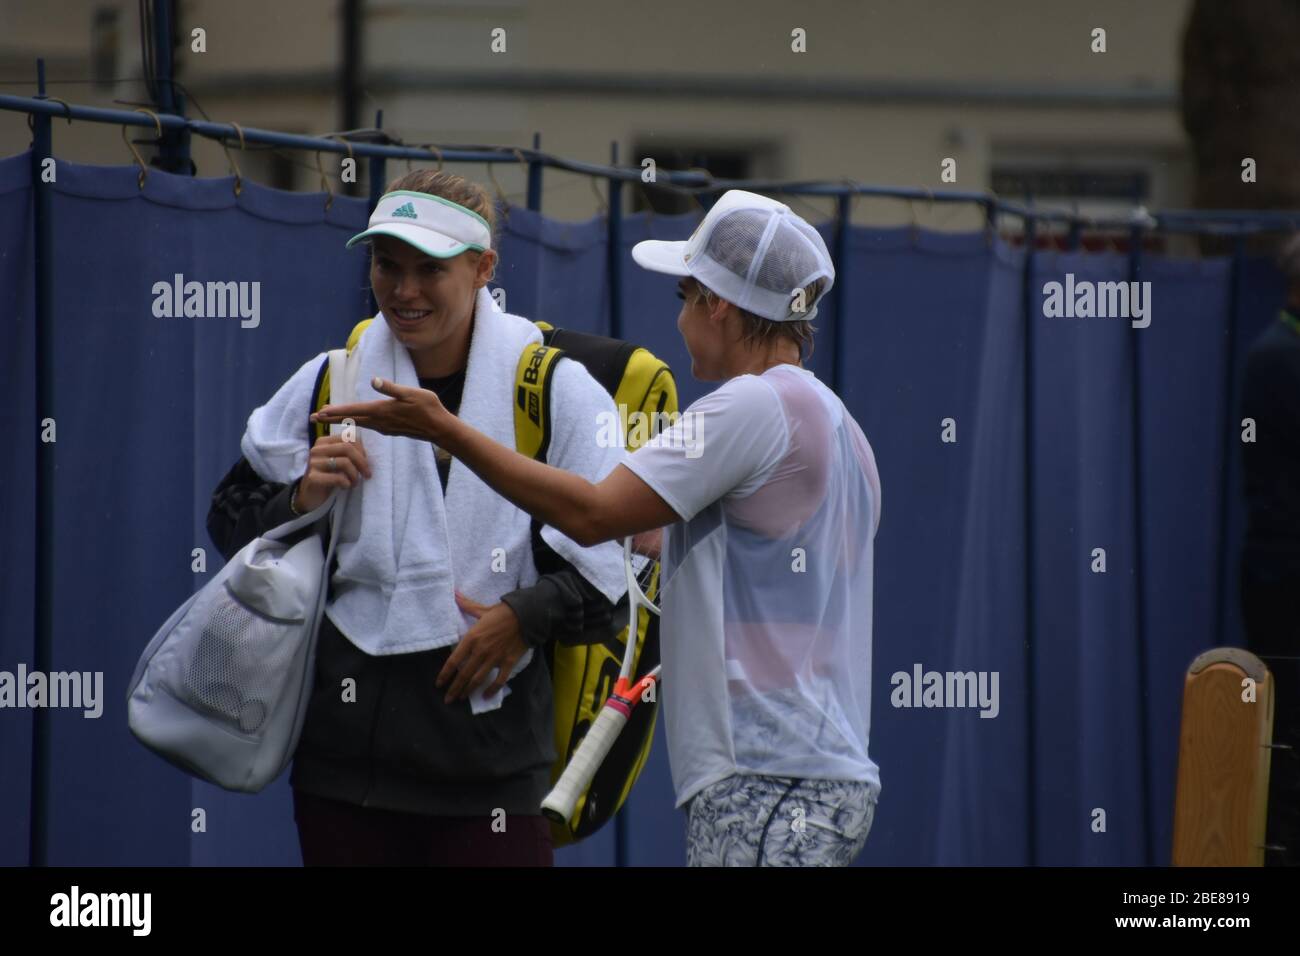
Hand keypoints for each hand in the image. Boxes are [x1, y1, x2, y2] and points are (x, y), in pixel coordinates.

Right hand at [294, 433, 372, 512]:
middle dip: (362, 462)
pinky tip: (345, 486)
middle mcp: (317, 449)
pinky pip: (338, 478)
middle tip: (367, 475)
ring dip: (355, 475)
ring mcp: (313, 463)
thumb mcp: (337, 461)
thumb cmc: (327, 476)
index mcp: (324, 442)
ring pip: (344, 462)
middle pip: (347, 448)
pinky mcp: (313, 477)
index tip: (366, 463)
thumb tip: (366, 453)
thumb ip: (348, 453)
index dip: (362, 450)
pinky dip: (346, 483)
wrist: (309, 495)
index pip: (349, 438)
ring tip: (354, 483)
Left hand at [311, 377, 449, 442]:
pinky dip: (357, 424)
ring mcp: (385, 428)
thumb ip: (391, 388)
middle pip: (350, 420)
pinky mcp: (391, 430)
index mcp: (381, 411)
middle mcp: (380, 422)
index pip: (353, 411)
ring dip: (343, 421)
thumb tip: (374, 380)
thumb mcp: (411, 393)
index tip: (318, 413)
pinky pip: (368, 426)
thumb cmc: (428, 408)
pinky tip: (356, 422)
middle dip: (331, 418)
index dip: (334, 412)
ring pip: (359, 424)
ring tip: (329, 419)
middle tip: (313, 418)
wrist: (440, 429)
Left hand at [437, 591, 529, 703]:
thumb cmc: (503, 612)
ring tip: (462, 698)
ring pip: (478, 679)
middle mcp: (481, 650)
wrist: (526, 615)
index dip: (445, 674)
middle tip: (448, 699)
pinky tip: (485, 695)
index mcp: (472, 638)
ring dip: (468, 691)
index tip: (439, 684)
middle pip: (464, 674)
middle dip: (454, 688)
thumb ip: (466, 605)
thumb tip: (454, 594)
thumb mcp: (482, 609)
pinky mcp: (508, 662)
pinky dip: (492, 690)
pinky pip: (498, 680)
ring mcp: (494, 658)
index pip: (453, 660)